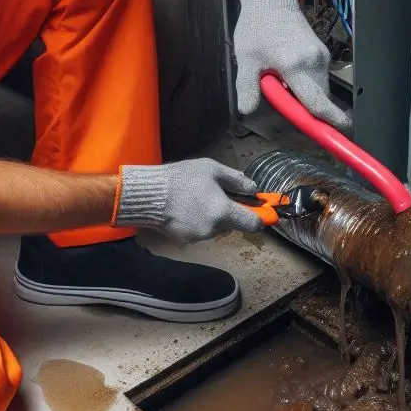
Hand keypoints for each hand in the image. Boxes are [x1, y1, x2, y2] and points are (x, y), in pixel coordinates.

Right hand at [112, 159, 263, 241]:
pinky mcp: (185, 240)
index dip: (260, 218)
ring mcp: (199, 237)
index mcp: (223, 212)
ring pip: (216, 228)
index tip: (263, 213)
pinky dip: (197, 222)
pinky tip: (185, 209)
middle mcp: (214, 229)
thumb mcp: (212, 170)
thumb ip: (237, 181)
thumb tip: (254, 190)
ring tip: (195, 199)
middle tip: (216, 194)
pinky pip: (200, 231)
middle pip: (233, 224)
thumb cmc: (181, 178)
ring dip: (212, 217)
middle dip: (229, 212)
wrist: (148, 194)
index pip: (253, 224)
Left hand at [233, 0, 350, 131]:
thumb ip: (247, 87)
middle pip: (318, 99)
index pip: (317, 102)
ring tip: (280, 76)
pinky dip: (306, 82)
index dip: (329, 120)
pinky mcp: (322, 52)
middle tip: (279, 94)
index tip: (342, 132)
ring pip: (319, 88)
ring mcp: (321, 56)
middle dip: (304, 107)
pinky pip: (318, 77)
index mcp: (295, 66)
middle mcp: (314, 62)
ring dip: (304, 93)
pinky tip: (288, 69)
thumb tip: (247, 110)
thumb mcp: (246, 59)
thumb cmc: (257, 27)